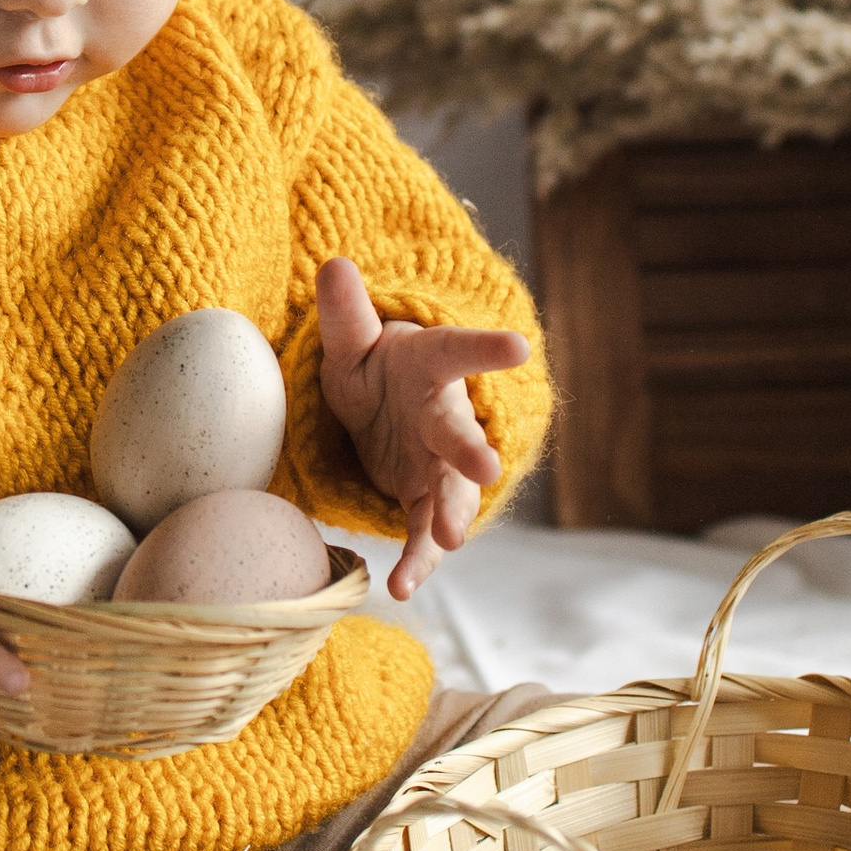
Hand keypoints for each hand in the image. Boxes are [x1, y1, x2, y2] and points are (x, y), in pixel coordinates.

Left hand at [315, 255, 528, 602]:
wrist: (384, 410)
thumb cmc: (374, 369)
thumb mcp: (352, 343)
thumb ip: (346, 314)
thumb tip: (332, 263)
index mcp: (431, 366)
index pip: (459, 351)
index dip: (486, 349)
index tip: (518, 347)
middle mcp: (445, 416)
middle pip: (459, 433)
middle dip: (470, 452)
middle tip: (486, 470)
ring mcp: (440, 464)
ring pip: (451, 492)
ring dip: (449, 516)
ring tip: (446, 541)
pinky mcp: (425, 500)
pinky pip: (423, 533)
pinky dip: (417, 561)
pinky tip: (401, 586)